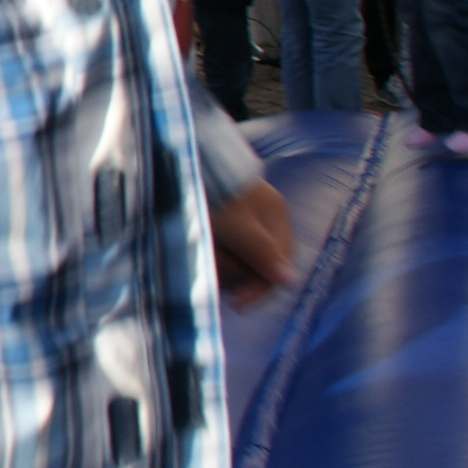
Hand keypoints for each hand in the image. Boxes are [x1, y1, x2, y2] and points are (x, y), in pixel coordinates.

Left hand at [209, 179, 296, 308]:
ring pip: (233, 258)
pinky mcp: (217, 221)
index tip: (237, 304)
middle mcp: (261, 217)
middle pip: (254, 263)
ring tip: (202, 253)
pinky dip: (208, 252)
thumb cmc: (212, 192)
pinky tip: (196, 249)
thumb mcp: (237, 224)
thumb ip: (261, 251)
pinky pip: (217, 248)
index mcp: (274, 214)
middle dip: (233, 272)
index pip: (277, 263)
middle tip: (212, 276)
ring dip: (217, 262)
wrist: (178, 163)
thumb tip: (290, 280)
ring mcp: (238, 219)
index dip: (259, 288)